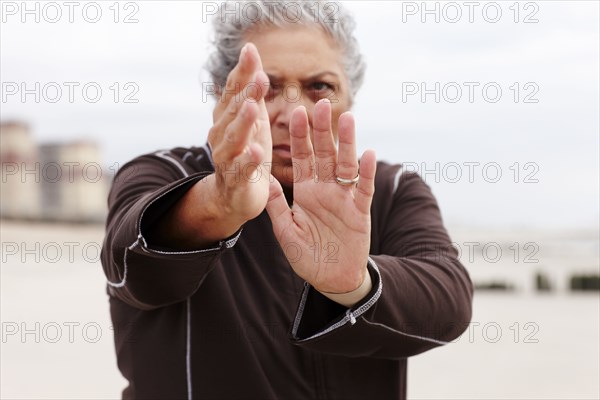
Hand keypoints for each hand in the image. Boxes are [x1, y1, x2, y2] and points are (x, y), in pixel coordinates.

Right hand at [208, 43, 271, 223]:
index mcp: (226, 118)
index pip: (233, 90)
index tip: (251, 50)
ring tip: (251, 106)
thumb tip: (254, 60)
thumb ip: (252, 94)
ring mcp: (227, 158)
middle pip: (233, 111)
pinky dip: (248, 160)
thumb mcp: (253, 122)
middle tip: (258, 76)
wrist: (233, 197)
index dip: (242, 72)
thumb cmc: (247, 153)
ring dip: (243, 122)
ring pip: (234, 138)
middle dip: (245, 93)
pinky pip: (242, 169)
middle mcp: (221, 135)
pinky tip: (256, 151)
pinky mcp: (236, 181)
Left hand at [266, 99, 376, 294]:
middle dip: (322, 129)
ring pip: (345, 165)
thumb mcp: (285, 230)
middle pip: (324, 153)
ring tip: (347, 118)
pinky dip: (366, 173)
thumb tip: (264, 177)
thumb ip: (277, 205)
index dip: (299, 136)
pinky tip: (368, 155)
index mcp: (305, 191)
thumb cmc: (307, 255)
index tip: (294, 111)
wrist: (330, 278)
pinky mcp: (360, 212)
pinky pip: (364, 189)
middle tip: (321, 103)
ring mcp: (344, 198)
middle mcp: (325, 189)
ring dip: (346, 143)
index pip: (301, 157)